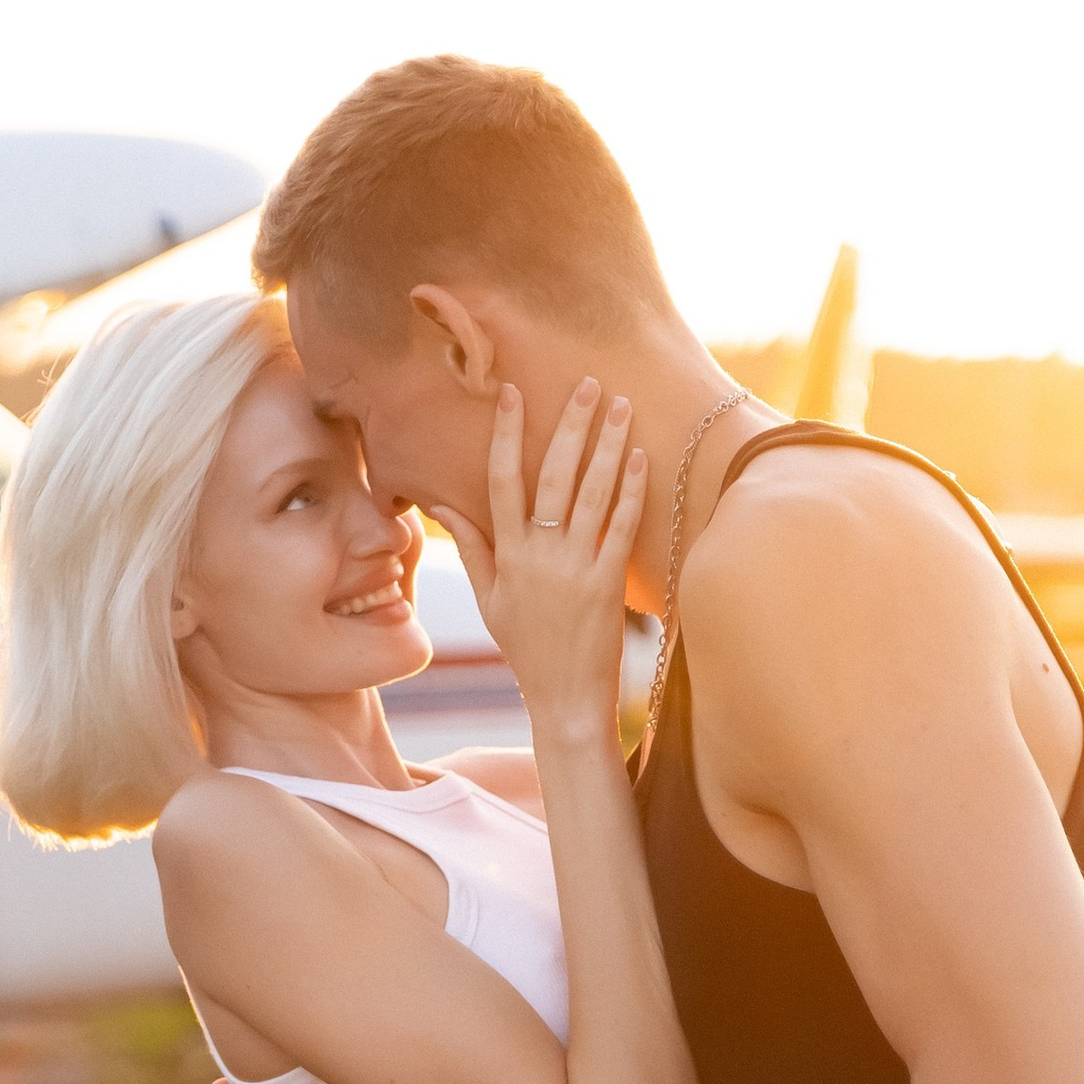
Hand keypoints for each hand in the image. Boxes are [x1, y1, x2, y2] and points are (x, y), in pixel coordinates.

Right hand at [433, 379, 644, 749]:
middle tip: (588, 383)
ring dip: (608, 445)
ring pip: (592, 493)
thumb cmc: (525, 648)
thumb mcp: (489, 599)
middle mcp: (539, 554)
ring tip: (621, 405)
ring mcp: (575, 567)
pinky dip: (631, 491)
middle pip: (553, 475)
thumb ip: (471, 548)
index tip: (511, 392)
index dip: (506, 433)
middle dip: (570, 425)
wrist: (564, 699)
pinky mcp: (609, 583)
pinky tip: (640, 457)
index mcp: (507, 553)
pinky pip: (620, 527)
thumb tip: (443, 505)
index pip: (501, 480)